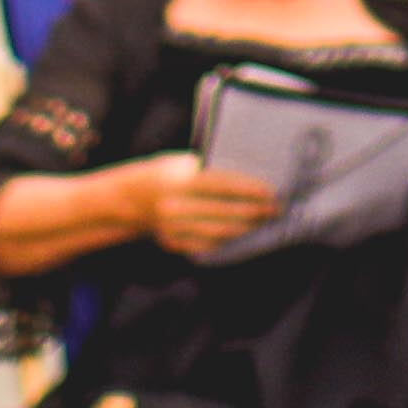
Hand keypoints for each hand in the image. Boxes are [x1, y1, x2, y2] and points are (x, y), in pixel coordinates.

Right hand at [135, 160, 277, 258]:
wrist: (132, 198)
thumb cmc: (168, 173)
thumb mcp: (183, 162)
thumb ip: (210, 169)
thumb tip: (250, 176)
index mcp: (179, 180)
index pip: (222, 185)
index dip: (249, 190)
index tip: (271, 192)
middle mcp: (175, 206)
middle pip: (223, 212)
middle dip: (253, 212)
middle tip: (275, 210)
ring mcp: (172, 228)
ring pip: (217, 232)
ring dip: (244, 228)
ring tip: (263, 223)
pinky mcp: (173, 243)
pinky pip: (205, 245)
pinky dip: (227, 240)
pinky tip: (243, 235)